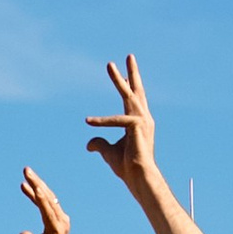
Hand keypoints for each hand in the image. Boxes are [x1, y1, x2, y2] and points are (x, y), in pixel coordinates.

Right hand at [17, 167, 73, 233]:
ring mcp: (62, 219)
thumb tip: (23, 233)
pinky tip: (26, 187)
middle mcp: (61, 222)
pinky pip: (48, 202)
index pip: (48, 211)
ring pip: (49, 197)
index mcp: (55, 231)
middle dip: (37, 183)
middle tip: (26, 170)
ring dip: (37, 184)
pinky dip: (37, 194)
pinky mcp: (59, 217)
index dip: (40, 198)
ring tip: (25, 173)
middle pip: (49, 199)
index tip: (34, 186)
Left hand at [85, 51, 156, 188]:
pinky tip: (89, 121)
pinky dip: (102, 121)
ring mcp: (143, 120)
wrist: (139, 178)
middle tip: (129, 55)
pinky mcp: (138, 126)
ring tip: (109, 64)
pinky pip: (117, 120)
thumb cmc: (127, 167)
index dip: (128, 86)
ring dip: (118, 80)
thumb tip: (88, 143)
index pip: (133, 100)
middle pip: (137, 91)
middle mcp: (144, 118)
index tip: (123, 74)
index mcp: (138, 122)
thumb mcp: (108, 152)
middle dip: (132, 73)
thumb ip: (99, 144)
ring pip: (129, 95)